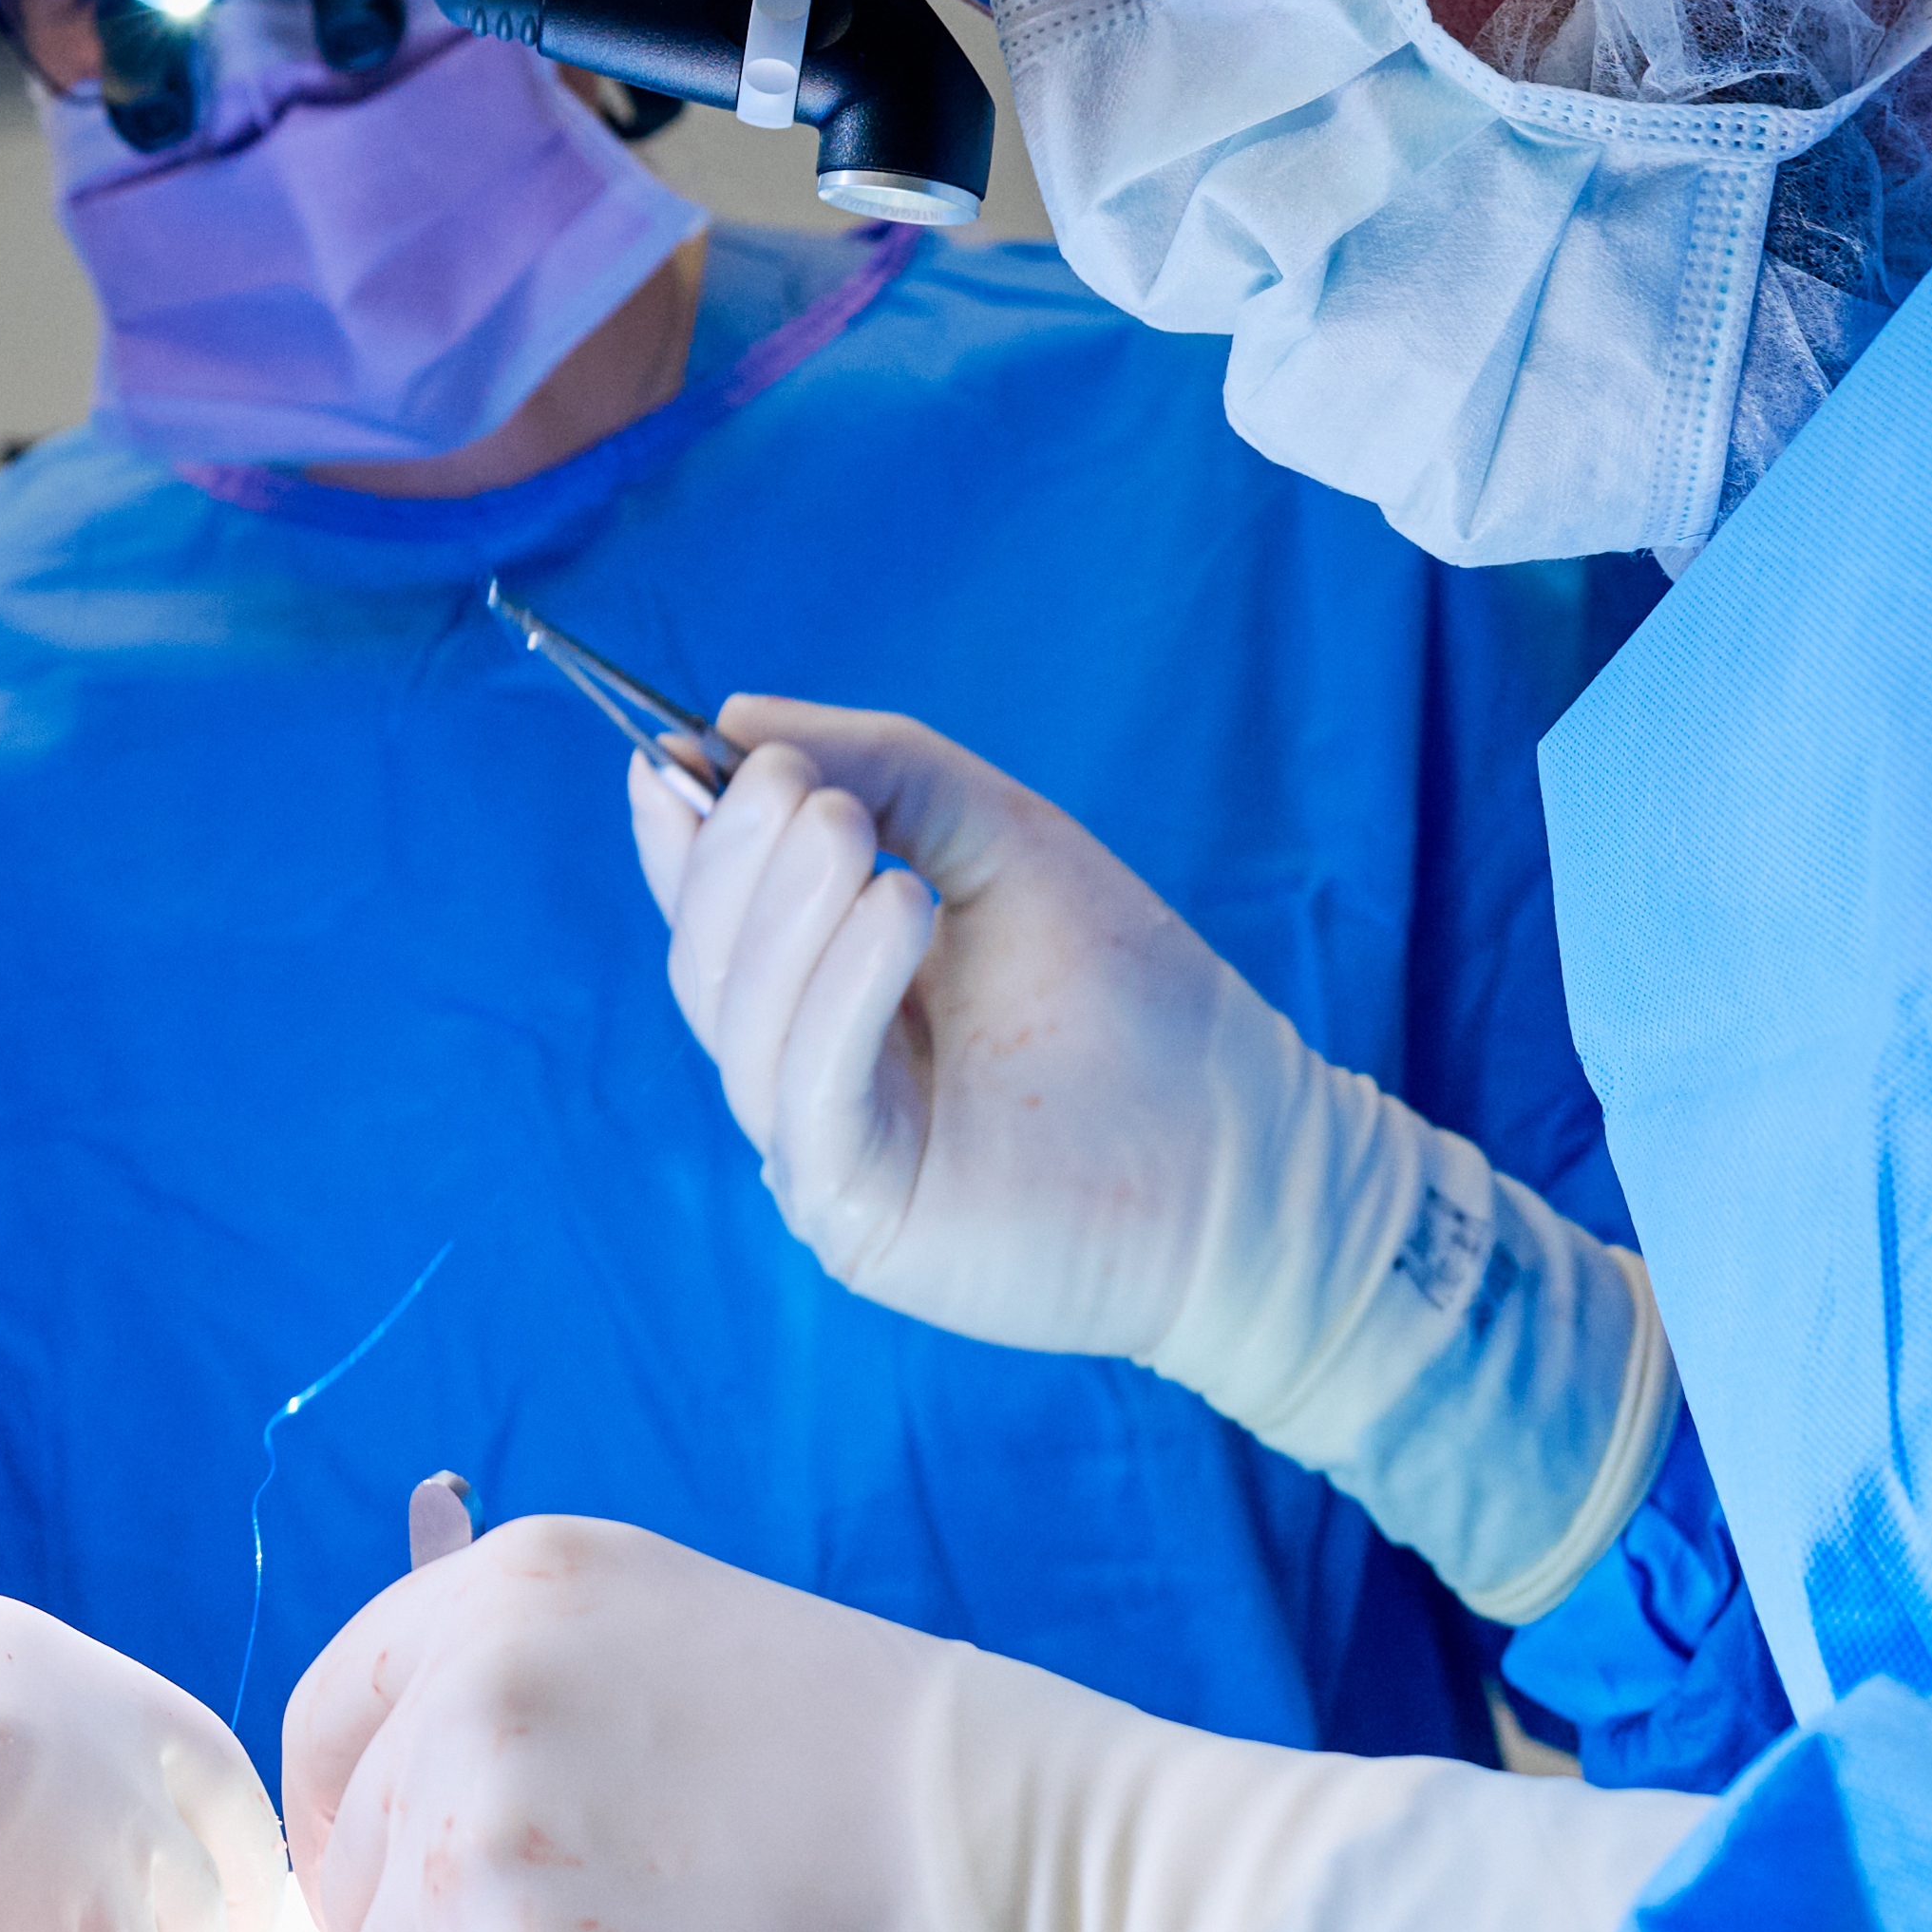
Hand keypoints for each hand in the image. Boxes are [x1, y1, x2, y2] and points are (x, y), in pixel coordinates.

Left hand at [282, 1514, 1697, 1931]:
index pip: (333, 1727)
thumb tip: (430, 1864)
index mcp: (524, 1591)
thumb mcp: (712, 1679)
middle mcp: (478, 1706)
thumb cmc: (953, 1823)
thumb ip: (559, 1734)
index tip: (416, 1920)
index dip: (365, 1848)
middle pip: (356, 1902)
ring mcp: (492, 1871)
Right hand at [628, 702, 1676, 1624]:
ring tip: (855, 828)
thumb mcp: (1005, 841)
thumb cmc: (1138, 999)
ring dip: (786, 910)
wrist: (1249, 1154)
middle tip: (800, 784)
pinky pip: (805, 1096)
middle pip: (708, 957)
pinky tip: (898, 907)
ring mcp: (825, 1147)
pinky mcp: (858, 1213)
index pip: (714, 904)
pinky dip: (836, 993)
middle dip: (739, 857)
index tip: (682, 743)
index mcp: (828, 987)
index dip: (685, 827)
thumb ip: (885, 769)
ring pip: (739, 1021)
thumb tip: (732, 718)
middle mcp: (808, 1068)